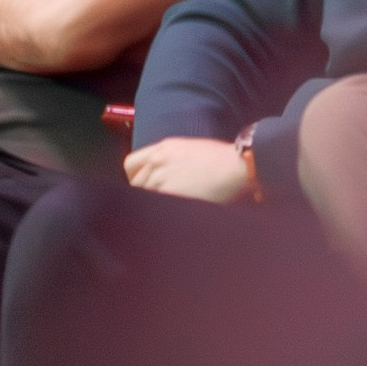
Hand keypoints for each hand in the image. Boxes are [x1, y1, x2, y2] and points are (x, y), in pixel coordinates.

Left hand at [124, 136, 252, 202]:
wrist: (235, 165)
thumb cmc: (221, 158)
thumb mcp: (189, 149)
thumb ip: (169, 160)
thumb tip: (162, 177)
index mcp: (162, 149)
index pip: (131, 164)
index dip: (135, 178)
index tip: (142, 187)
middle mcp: (157, 162)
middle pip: (135, 183)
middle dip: (144, 194)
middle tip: (156, 203)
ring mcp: (162, 179)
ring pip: (144, 196)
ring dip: (151, 205)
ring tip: (166, 212)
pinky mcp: (170, 194)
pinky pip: (156, 206)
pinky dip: (160, 212)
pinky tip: (171, 216)